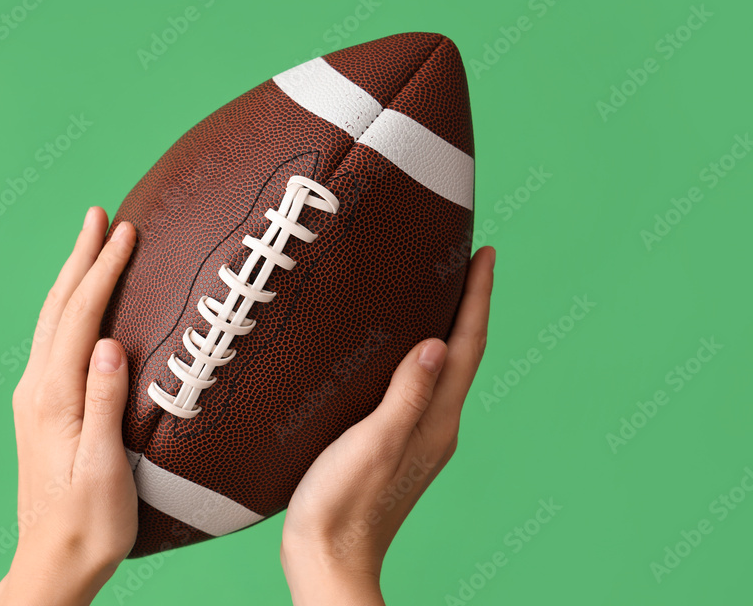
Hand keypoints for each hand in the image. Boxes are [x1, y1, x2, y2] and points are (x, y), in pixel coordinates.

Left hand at [0, 209, 136, 605]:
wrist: (53, 563)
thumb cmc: (89, 522)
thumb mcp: (104, 467)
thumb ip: (104, 401)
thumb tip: (109, 343)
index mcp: (53, 398)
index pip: (80, 318)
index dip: (103, 271)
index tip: (125, 232)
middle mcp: (36, 390)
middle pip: (57, 308)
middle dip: (80, 258)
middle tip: (98, 214)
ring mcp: (34, 398)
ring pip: (52, 321)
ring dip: (71, 277)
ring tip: (89, 244)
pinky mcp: (41, 409)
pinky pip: (53, 340)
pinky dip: (69, 307)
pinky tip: (80, 304)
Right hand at [281, 247, 495, 605]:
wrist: (327, 559)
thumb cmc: (342, 505)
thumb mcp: (373, 444)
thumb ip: (407, 396)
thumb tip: (436, 344)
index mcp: (436, 423)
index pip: (467, 347)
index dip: (478, 298)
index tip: (486, 254)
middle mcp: (436, 428)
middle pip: (462, 355)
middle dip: (468, 306)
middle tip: (466, 262)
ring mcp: (418, 438)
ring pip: (441, 371)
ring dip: (447, 329)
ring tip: (438, 293)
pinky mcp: (394, 446)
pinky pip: (419, 388)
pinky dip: (420, 357)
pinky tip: (398, 351)